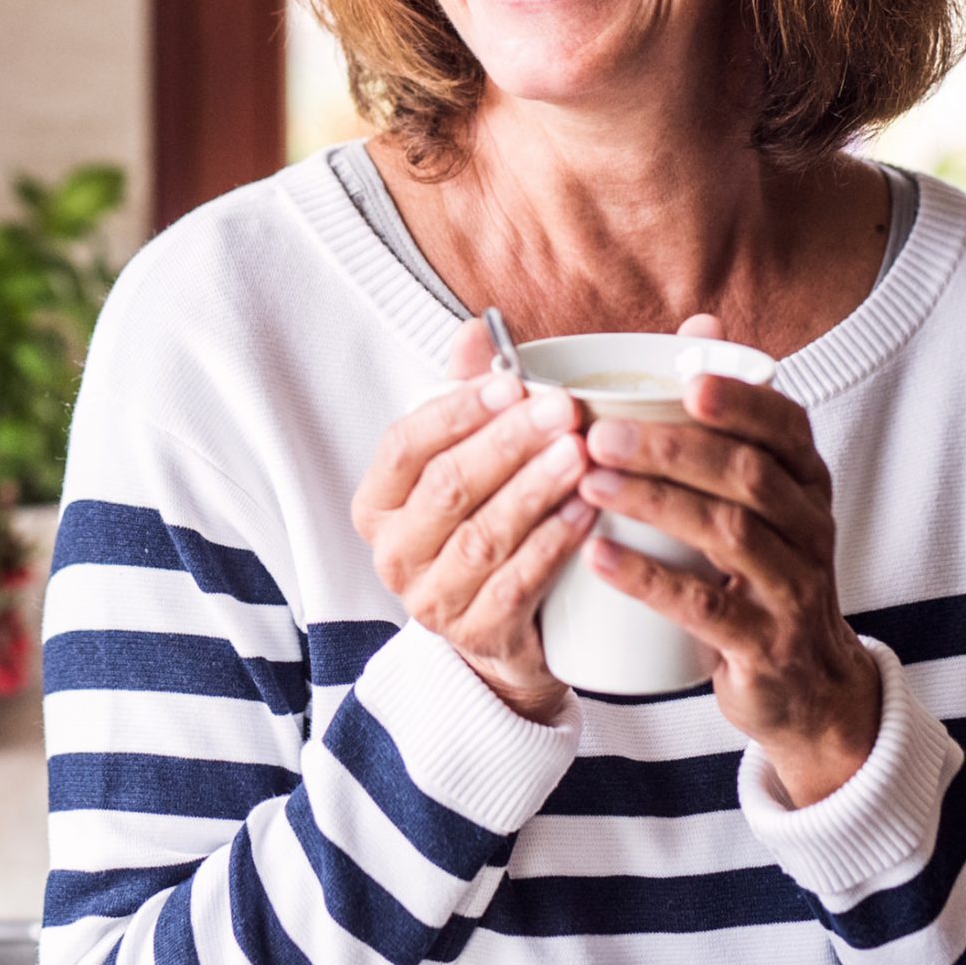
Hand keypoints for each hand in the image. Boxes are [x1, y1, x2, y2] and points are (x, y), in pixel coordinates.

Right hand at [351, 318, 595, 721]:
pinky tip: (588, 510)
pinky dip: (554, 543)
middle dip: (507, 444)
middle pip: (447, 488)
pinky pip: (517, 583)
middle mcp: (393, 552)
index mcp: (378, 503)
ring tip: (581, 454)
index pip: (404, 445)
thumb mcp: (464, 461)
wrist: (500, 636)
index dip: (458, 410)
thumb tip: (475, 328)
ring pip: (483, 536)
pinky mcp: (477, 634)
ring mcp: (431, 599)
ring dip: (535, 490)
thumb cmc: (480, 526)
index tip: (513, 381)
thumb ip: (464, 396)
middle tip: (563, 410)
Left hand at [576, 314, 880, 804]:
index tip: (686, 378)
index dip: (741, 400)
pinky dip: (650, 580)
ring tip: (589, 481)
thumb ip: (724, 420)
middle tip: (597, 432)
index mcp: (805, 482)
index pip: (786, 426)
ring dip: (655, 502)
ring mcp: (793, 590)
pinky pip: (708, 609)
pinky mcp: (766, 647)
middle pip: (748, 474)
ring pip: (729, 533)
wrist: (808, 689)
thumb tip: (698, 320)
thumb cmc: (761, 573)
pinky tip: (600, 556)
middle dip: (671, 447)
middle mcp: (809, 528)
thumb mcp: (758, 498)